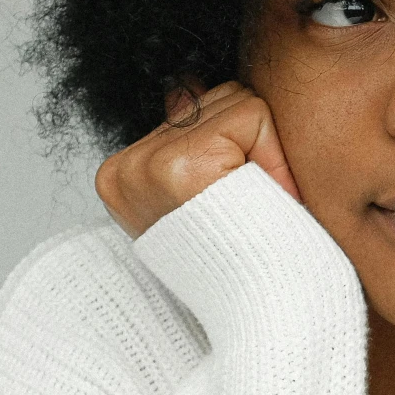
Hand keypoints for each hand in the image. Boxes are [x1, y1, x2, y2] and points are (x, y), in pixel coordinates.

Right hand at [95, 80, 301, 238]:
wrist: (262, 310)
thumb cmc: (244, 258)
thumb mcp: (207, 199)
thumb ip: (193, 139)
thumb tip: (185, 84)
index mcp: (122, 176)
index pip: (194, 111)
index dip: (237, 150)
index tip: (231, 205)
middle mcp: (126, 169)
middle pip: (214, 99)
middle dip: (246, 145)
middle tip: (245, 207)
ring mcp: (146, 165)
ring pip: (235, 101)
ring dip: (259, 150)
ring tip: (248, 205)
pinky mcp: (179, 164)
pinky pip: (251, 115)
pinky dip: (272, 155)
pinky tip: (258, 198)